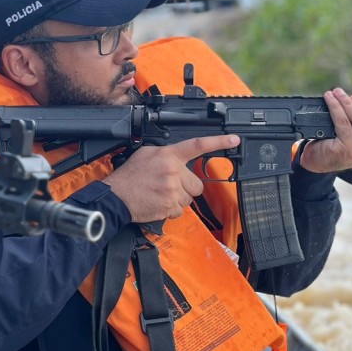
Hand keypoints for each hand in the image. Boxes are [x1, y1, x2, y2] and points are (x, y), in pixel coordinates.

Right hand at [104, 135, 239, 222]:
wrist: (116, 196)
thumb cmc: (129, 176)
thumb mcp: (146, 154)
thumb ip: (166, 154)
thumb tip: (178, 158)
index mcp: (169, 155)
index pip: (197, 145)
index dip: (218, 142)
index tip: (234, 139)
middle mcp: (174, 171)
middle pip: (197, 184)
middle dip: (187, 188)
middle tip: (169, 186)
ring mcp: (173, 190)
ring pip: (189, 199)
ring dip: (178, 199)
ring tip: (160, 195)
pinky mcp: (170, 206)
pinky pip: (180, 211)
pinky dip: (170, 210)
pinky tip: (158, 203)